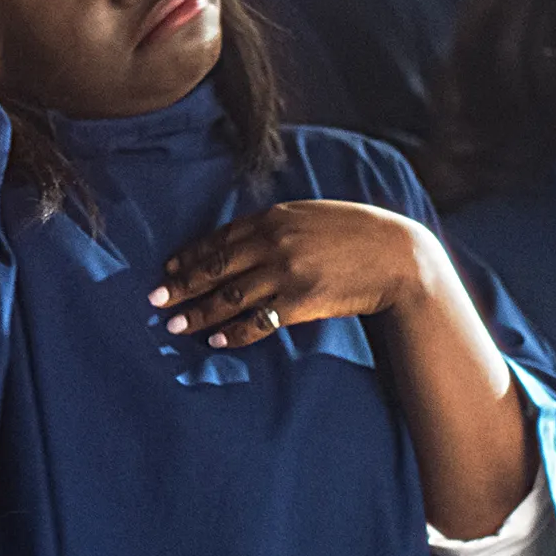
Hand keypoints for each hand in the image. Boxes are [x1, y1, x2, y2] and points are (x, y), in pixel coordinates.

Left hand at [150, 200, 437, 349]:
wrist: (401, 257)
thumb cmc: (359, 234)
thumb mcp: (312, 216)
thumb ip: (277, 225)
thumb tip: (242, 240)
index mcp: (274, 217)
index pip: (219, 239)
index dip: (190, 256)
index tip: (169, 269)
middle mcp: (274, 243)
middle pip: (215, 268)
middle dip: (181, 285)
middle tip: (154, 299)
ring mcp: (286, 273)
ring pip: (229, 296)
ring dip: (198, 312)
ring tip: (174, 325)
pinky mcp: (301, 301)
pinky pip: (257, 320)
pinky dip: (233, 332)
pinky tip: (215, 340)